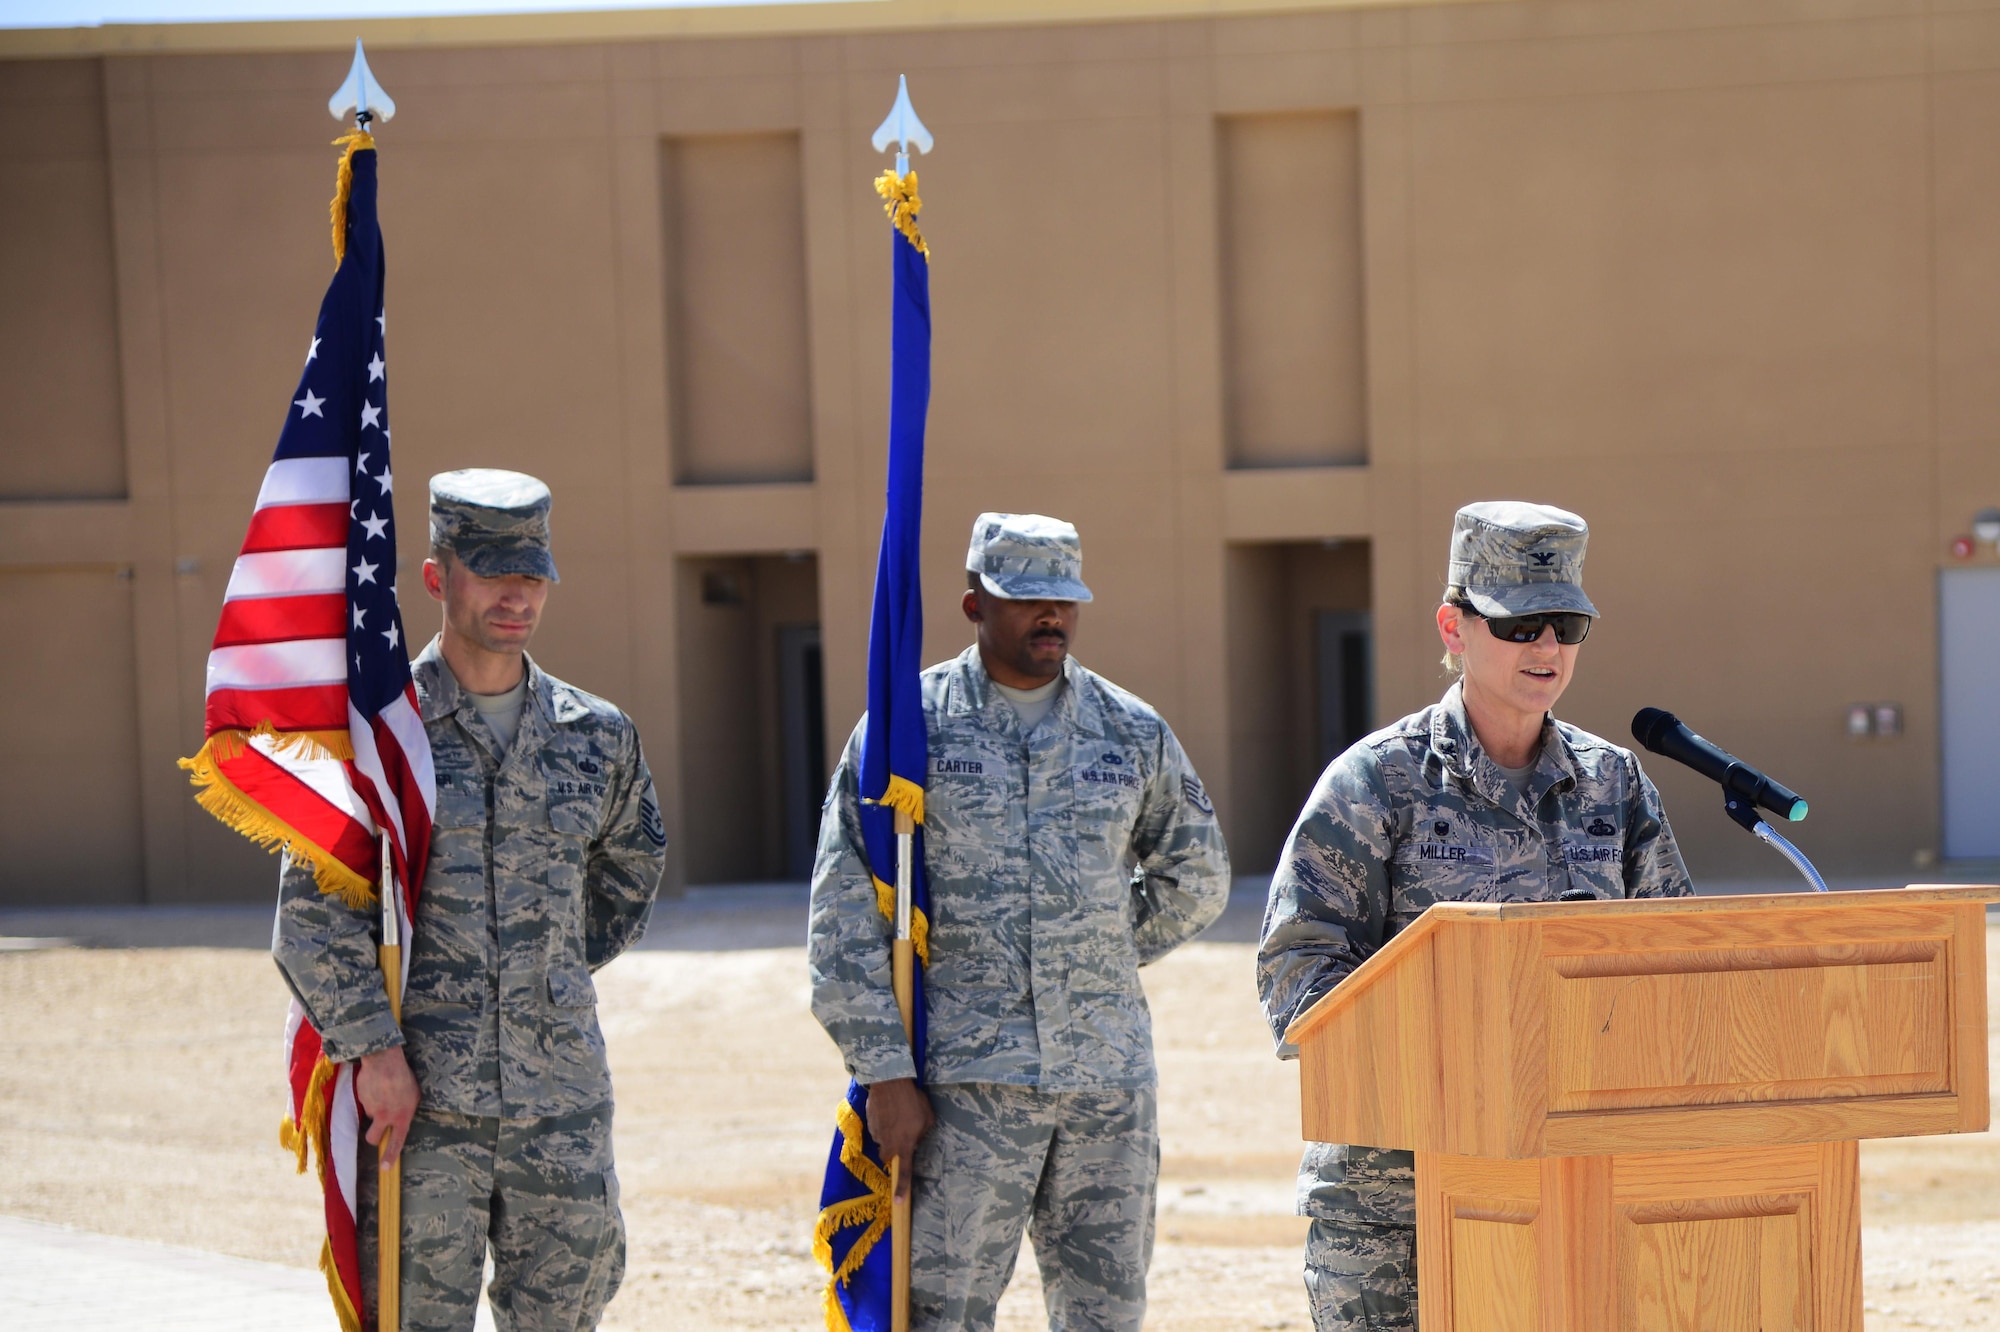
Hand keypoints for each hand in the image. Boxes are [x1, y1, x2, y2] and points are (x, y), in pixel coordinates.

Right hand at [356, 1045, 419, 1167]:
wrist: (384, 1060)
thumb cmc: (404, 1077)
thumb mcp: (414, 1095)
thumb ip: (406, 1111)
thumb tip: (400, 1119)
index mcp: (402, 1117)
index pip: (396, 1142)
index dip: (390, 1156)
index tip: (385, 1168)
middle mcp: (385, 1117)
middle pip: (372, 1138)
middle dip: (373, 1135)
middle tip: (377, 1127)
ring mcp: (371, 1110)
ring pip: (369, 1117)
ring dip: (373, 1110)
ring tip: (381, 1093)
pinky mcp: (361, 1101)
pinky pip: (365, 1103)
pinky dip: (369, 1096)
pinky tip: (375, 1085)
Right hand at [864, 1077, 933, 1200]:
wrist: (890, 1083)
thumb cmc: (913, 1101)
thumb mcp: (927, 1118)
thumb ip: (922, 1133)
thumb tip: (915, 1139)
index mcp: (904, 1146)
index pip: (903, 1172)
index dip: (902, 1188)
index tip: (899, 1203)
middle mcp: (887, 1143)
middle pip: (887, 1156)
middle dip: (893, 1151)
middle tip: (901, 1136)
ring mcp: (876, 1133)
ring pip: (882, 1139)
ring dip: (889, 1132)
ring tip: (898, 1114)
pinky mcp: (869, 1122)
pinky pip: (876, 1127)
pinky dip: (882, 1121)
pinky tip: (889, 1108)